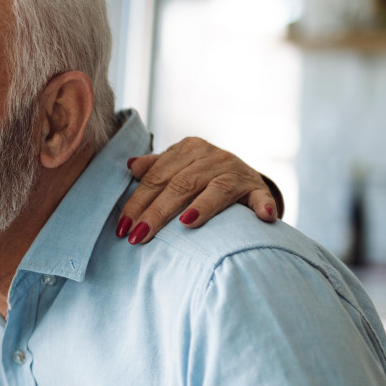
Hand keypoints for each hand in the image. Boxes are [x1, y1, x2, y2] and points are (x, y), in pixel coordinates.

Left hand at [117, 136, 282, 244]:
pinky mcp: (257, 188)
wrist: (245, 179)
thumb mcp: (179, 167)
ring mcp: (237, 171)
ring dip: (202, 207)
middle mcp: (213, 156)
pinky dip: (262, 206)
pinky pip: (260, 197)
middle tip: (139, 236)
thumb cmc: (202, 176)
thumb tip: (130, 166)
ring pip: (215, 190)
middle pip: (180, 185)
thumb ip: (156, 167)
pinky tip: (262, 217)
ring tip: (185, 224)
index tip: (123, 228)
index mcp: (189, 149)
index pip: (157, 177)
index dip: (138, 202)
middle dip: (157, 212)